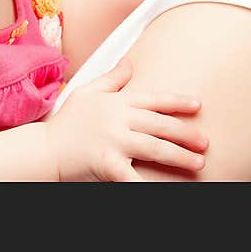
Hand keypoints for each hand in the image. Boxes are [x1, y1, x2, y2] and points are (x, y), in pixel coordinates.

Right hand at [45, 58, 207, 180]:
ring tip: (198, 164)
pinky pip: (133, 176)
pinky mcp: (106, 164)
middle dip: (186, 133)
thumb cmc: (66, 123)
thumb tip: (130, 63)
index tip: (198, 105)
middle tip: (206, 142)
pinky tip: (165, 188)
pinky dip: (148, 183)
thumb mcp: (87, 92)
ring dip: (179, 156)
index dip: (177, 102)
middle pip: (160, 125)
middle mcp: (118, 120)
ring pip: (154, 147)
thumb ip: (112, 79)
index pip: (153, 100)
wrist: (44, 149)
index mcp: (116, 103)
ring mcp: (113, 142)